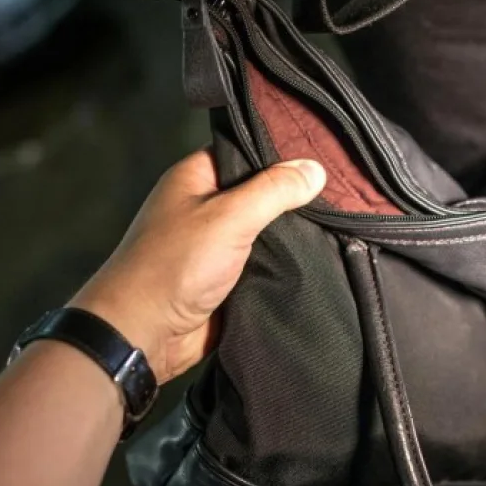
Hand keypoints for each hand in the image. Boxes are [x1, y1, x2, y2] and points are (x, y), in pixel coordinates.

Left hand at [69, 149, 325, 384]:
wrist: (143, 334)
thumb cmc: (175, 265)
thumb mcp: (228, 217)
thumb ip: (273, 191)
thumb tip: (315, 169)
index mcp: (195, 178)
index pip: (245, 151)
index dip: (282, 152)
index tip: (325, 152)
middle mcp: (204, 207)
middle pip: (260, 193)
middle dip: (295, 196)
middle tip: (343, 191)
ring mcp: (216, 245)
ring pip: (266, 231)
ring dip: (294, 234)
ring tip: (342, 222)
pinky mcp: (226, 280)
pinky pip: (264, 265)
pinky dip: (285, 264)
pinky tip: (323, 257)